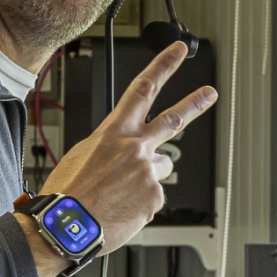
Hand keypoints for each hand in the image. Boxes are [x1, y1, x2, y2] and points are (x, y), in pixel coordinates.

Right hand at [38, 41, 215, 255]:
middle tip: (209, 92)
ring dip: (148, 176)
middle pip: (173, 118)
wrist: (67, 225)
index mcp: (114, 131)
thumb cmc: (69, 193)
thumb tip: (124, 152)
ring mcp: (147, 171)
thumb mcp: (82, 155)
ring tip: (124, 190)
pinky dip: (141, 203)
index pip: (143, 88)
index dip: (163, 65)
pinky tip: (122, 207)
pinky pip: (154, 196)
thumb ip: (111, 146)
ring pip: (162, 166)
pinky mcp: (154, 196)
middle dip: (195, 102)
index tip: (177, 51)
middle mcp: (136, 147)